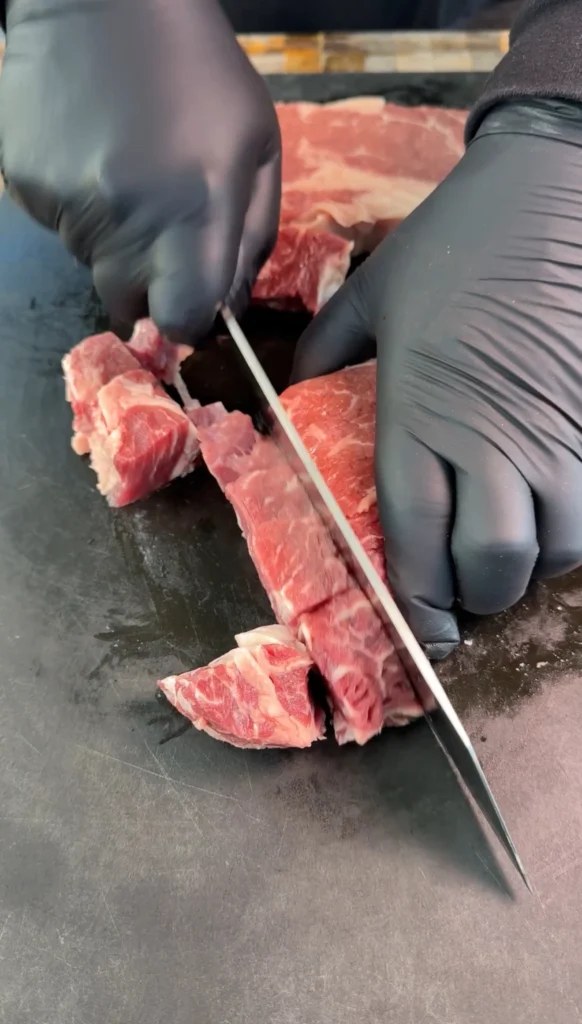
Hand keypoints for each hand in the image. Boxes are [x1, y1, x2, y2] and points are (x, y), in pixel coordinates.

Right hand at [0, 0, 280, 341]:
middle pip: (132, 306)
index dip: (191, 319)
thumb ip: (252, 237)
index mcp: (193, 213)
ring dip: (116, 241)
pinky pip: (62, 228)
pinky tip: (94, 155)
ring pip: (95, 266)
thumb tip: (227, 307)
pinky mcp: (29, 187)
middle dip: (151, 286)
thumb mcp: (257, 146)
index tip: (194, 299)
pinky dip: (81, 209)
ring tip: (129, 172)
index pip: (181, 320)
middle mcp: (126, 221)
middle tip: (163, 228)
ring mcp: (69, 206)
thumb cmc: (199, 70)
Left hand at [293, 101, 581, 657]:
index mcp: (422, 415)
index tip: (416, 626)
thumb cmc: (458, 241)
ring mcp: (559, 436)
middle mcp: (492, 441)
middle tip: (461, 592)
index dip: (418, 600)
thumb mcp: (372, 292)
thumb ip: (325, 352)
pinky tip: (551, 517)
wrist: (553, 188)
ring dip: (528, 571)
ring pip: (556, 551)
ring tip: (506, 556)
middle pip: (494, 566)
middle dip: (476, 598)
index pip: (418, 540)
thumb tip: (295, 391)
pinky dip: (572, 536)